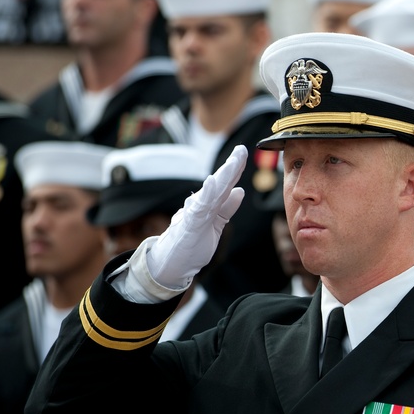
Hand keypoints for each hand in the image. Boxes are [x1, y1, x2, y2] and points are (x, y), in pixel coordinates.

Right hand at [145, 145, 246, 289]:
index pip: (225, 185)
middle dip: (231, 166)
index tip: (243, 152)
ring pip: (212, 192)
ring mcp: (194, 214)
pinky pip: (199, 208)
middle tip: (241, 149)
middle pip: (220, 184)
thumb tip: (239, 191)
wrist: (171, 264)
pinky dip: (206, 194)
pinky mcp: (189, 225)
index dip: (235, 169)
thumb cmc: (191, 244)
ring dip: (222, 176)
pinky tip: (212, 181)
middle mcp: (201, 205)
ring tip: (232, 162)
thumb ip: (226, 209)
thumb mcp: (215, 225)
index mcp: (209, 205)